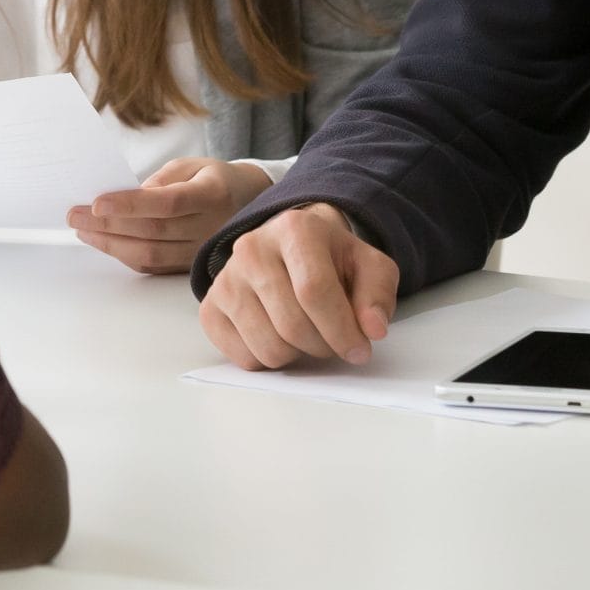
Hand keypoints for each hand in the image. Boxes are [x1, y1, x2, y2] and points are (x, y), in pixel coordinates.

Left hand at [68, 158, 273, 274]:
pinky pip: (152, 265)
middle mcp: (208, 227)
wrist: (249, 205)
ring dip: (109, 244)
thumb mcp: (192, 165)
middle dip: (107, 225)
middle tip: (74, 215)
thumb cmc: (214, 180)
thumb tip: (126, 198)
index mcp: (211, 195)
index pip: (166, 203)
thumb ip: (160, 180)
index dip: (130, 205)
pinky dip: (123, 254)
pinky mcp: (189, 266)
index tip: (96, 202)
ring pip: (149, 254)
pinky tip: (103, 242)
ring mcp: (199, 251)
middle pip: (151, 231)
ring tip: (82, 230)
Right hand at [198, 202, 398, 368]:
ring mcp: (226, 279)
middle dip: (323, 346)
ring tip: (308, 334)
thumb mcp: (368, 267)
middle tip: (335, 341)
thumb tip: (373, 329)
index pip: (314, 291)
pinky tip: (280, 336)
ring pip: (268, 347)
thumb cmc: (332, 261)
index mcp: (294, 229)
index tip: (361, 350)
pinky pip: (243, 358)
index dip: (342, 331)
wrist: (291, 248)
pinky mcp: (211, 307)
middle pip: (291, 324)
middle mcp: (252, 248)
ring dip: (298, 356)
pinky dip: (269, 361)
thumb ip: (377, 295)